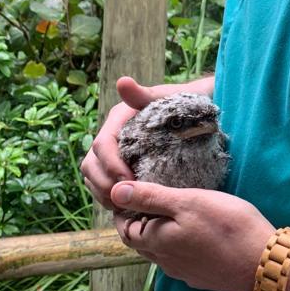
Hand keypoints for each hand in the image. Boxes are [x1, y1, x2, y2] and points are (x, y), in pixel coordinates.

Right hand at [81, 74, 214, 209]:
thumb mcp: (167, 98)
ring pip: (94, 178)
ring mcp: (114, 154)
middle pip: (91, 165)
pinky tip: (130, 208)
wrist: (198, 113)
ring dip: (105, 195)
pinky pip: (107, 187)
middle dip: (104, 185)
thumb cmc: (184, 103)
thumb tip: (122, 82)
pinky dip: (113, 199)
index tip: (129, 180)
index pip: (102, 145)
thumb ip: (144, 94)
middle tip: (125, 201)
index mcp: (118, 120)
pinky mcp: (122, 168)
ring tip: (126, 208)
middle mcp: (112, 137)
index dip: (110, 165)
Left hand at [111, 182, 274, 290]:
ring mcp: (186, 273)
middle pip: (142, 243)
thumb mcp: (188, 201)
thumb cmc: (226, 226)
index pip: (125, 231)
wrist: (265, 262)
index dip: (123, 213)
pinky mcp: (204, 278)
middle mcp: (166, 263)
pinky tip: (194, 232)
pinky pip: (181, 260)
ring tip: (170, 211)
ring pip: (162, 253)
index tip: (128, 194)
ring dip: (159, 234)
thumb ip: (150, 197)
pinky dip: (179, 245)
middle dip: (139, 222)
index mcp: (157, 243)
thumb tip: (115, 192)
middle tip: (146, 198)